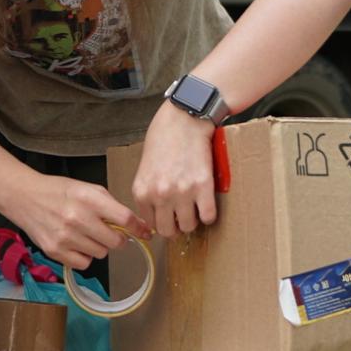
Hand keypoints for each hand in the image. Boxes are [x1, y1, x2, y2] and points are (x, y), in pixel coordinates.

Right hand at [3, 173, 149, 271]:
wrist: (24, 197)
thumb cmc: (58, 191)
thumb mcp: (87, 188)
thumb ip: (110, 205)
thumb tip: (135, 224)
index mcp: (89, 199)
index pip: (125, 219)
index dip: (139, 228)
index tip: (145, 232)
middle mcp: (78, 218)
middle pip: (116, 242)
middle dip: (117, 238)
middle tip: (108, 232)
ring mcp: (66, 237)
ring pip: (101, 254)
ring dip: (98, 246)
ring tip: (85, 234)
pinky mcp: (55, 251)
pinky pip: (84, 264)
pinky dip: (84, 256)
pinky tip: (75, 243)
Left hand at [132, 102, 218, 237]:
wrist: (184, 119)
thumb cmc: (164, 139)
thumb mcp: (145, 168)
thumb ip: (149, 192)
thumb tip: (157, 215)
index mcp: (142, 191)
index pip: (150, 224)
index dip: (161, 221)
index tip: (169, 216)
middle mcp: (159, 195)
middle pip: (168, 231)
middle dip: (176, 226)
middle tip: (182, 216)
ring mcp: (181, 192)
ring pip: (189, 226)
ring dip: (193, 219)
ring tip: (195, 206)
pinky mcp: (203, 187)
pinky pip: (208, 216)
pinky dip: (209, 214)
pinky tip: (206, 203)